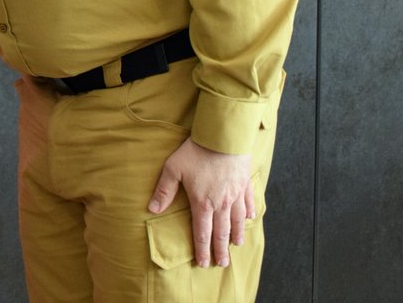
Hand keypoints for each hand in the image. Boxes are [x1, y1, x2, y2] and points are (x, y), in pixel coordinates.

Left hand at [147, 138, 253, 268]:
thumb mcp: (174, 169)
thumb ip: (164, 190)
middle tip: (222, 264)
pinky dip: (249, 213)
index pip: (202, 233)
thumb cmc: (196, 152)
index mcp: (203, 203)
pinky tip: (250, 219)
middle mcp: (221, 204)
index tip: (203, 263)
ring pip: (237, 221)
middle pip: (222, 232)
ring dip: (236, 235)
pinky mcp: (245, 184)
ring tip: (236, 246)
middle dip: (221, 250)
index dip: (202, 250)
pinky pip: (248, 203)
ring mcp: (235, 194)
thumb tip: (152, 209)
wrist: (223, 137)